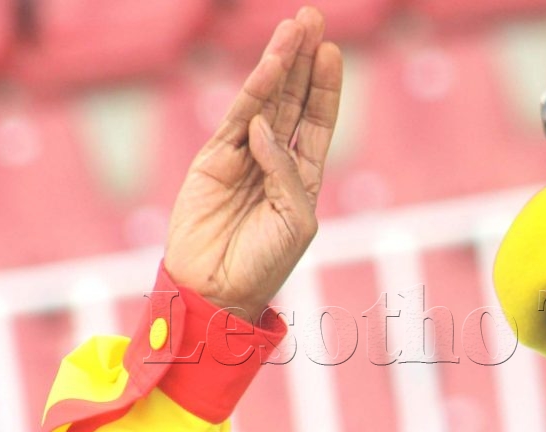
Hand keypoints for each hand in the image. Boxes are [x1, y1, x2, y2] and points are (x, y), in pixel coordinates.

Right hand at [165, 7, 342, 318]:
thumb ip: (285, 172)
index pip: (316, 120)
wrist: (219, 291)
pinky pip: (234, 121)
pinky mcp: (212, 160)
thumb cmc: (266, 264)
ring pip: (263, 100)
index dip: (325, 86)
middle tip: (311, 18)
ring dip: (278, 64)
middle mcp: (274, 158)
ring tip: (292, 28)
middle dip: (302, 59)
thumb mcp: (296, 221)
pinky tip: (269, 71)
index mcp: (302, 174)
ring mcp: (242, 156)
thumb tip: (263, 125)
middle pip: (292, 98)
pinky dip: (251, 96)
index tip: (333, 51)